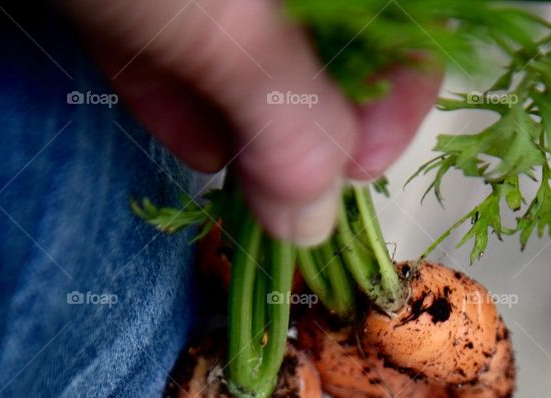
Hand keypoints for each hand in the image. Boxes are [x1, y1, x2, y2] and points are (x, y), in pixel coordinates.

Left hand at [56, 0, 439, 243]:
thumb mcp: (231, 23)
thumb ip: (289, 122)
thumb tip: (316, 222)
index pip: (407, 35)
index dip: (395, 108)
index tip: (357, 175)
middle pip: (330, 61)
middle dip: (314, 138)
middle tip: (293, 203)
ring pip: (252, 64)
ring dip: (253, 137)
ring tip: (251, 196)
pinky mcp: (142, 2)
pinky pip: (183, 57)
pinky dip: (190, 108)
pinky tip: (198, 150)